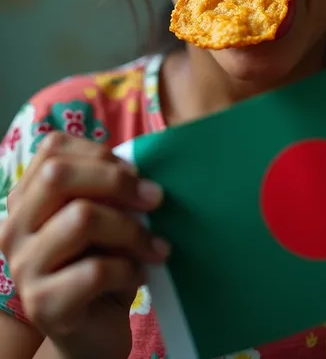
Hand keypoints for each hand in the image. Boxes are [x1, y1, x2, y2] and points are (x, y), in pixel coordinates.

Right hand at [0, 132, 168, 358]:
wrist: (91, 334)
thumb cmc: (102, 263)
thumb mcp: (104, 216)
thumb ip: (109, 189)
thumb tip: (143, 176)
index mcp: (26, 198)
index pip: (52, 149)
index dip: (99, 154)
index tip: (137, 175)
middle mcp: (14, 227)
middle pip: (58, 175)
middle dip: (116, 181)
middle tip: (155, 200)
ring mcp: (23, 266)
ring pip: (81, 218)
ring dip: (131, 230)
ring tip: (154, 246)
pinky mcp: (42, 304)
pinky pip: (95, 270)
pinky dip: (129, 268)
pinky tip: (140, 275)